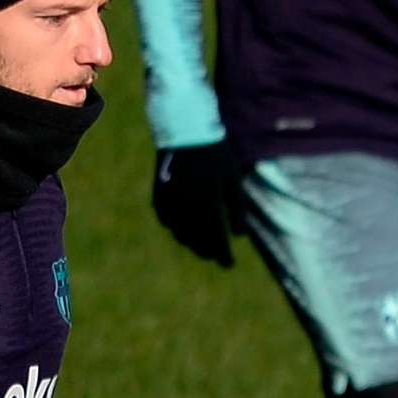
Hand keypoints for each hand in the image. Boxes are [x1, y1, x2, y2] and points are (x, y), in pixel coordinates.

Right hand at [149, 143, 236, 267]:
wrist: (184, 132)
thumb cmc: (216, 156)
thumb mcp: (233, 181)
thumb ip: (237, 209)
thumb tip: (238, 236)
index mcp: (208, 204)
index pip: (216, 239)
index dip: (223, 255)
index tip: (229, 265)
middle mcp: (186, 207)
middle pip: (197, 240)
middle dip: (207, 251)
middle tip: (215, 257)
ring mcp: (170, 202)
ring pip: (179, 233)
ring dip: (191, 243)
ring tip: (201, 247)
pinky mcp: (158, 195)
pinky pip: (166, 219)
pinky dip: (175, 228)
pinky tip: (182, 230)